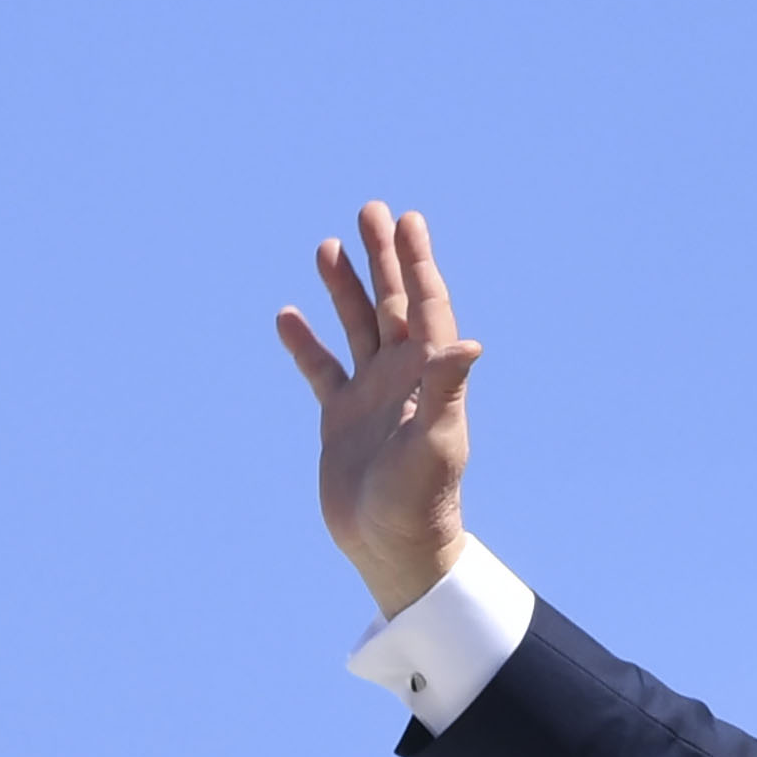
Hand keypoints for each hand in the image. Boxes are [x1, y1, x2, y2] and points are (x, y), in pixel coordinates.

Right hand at [273, 199, 483, 613]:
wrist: (393, 547)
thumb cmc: (421, 499)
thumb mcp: (437, 441)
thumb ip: (447, 388)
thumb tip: (468, 341)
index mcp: (429, 374)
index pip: (425, 304)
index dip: (417, 262)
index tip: (408, 221)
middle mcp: (402, 376)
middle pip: (392, 302)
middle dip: (382, 257)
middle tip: (370, 210)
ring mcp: (370, 395)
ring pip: (356, 326)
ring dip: (344, 288)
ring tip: (328, 246)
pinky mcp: (341, 419)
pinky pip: (321, 370)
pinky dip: (305, 344)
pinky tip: (288, 316)